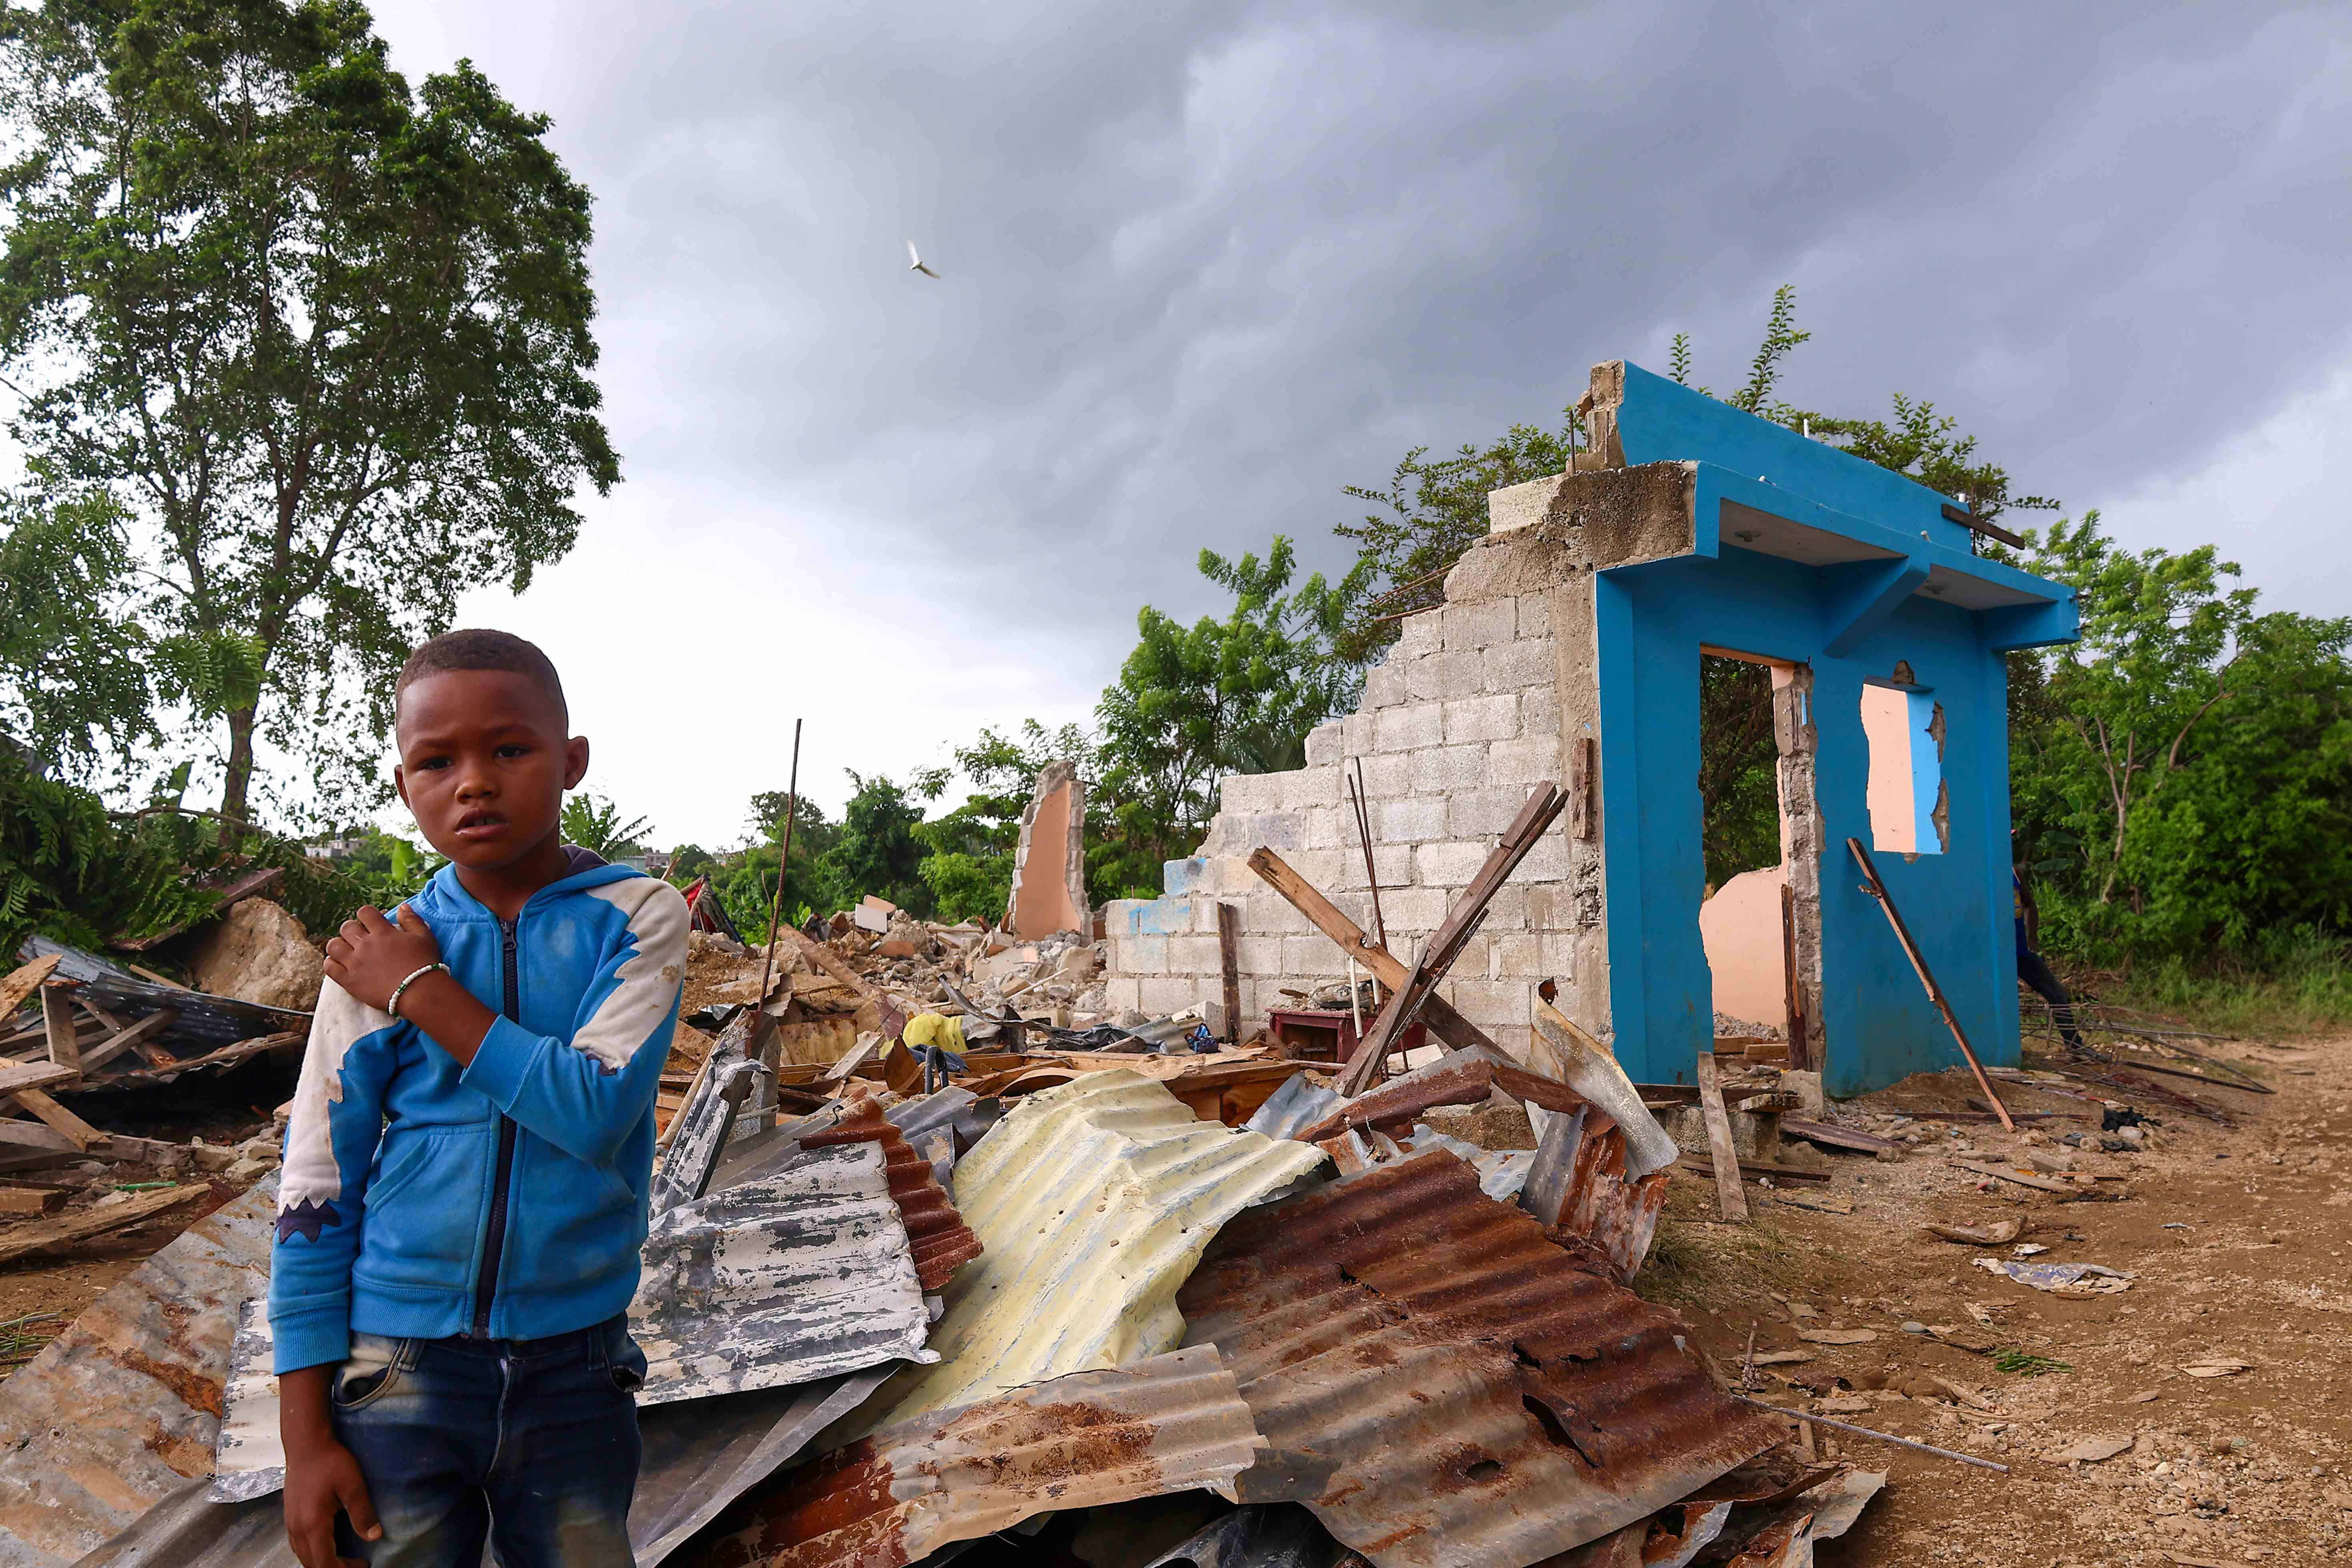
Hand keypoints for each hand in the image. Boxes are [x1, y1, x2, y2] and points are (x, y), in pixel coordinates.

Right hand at [281, 1365, 380, 1567]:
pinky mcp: (289, 1518)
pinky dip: (312, 1552)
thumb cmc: (331, 1461)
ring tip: (344, 1559)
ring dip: (321, 1562)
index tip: (363, 1564)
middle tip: (356, 1564)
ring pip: (303, 1556)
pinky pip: (298, 1545)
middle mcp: (296, 1529)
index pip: (324, 1562)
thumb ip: (363, 1513)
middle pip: (311, 1564)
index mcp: (312, 1524)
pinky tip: (326, 1546)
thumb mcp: (353, 1485)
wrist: (306, 1444)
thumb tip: (374, 1537)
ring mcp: (290, 1524)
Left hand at [323, 904, 440, 1014]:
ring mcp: (354, 963)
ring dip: (339, 945)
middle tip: (361, 937)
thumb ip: (411, 919)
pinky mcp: (349, 981)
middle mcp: (365, 945)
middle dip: (353, 929)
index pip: (365, 912)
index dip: (367, 915)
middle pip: (346, 927)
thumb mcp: (424, 937)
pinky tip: (340, 964)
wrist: (418, 992)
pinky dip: (331, 963)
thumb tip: (401, 907)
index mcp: (382, 932)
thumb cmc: (424, 964)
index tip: (372, 922)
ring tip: (348, 950)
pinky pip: (329, 967)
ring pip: (333, 945)